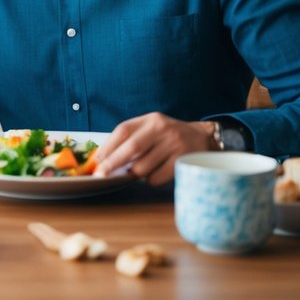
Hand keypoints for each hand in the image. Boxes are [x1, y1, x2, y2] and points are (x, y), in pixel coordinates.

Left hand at [93, 113, 215, 185]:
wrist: (203, 138)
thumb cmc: (168, 137)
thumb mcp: (152, 129)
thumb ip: (131, 139)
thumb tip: (105, 160)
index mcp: (150, 119)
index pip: (123, 130)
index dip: (107, 147)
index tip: (96, 161)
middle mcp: (162, 128)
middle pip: (132, 148)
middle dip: (113, 163)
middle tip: (101, 175)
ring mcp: (174, 144)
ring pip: (144, 167)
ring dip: (135, 174)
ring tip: (138, 171)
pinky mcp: (183, 160)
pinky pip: (157, 178)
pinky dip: (150, 181)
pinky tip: (155, 174)